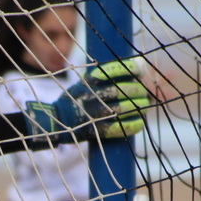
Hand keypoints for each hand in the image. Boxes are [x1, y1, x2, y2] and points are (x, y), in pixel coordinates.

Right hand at [24, 58, 149, 143]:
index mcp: (89, 81)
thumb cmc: (74, 100)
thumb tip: (131, 70)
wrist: (56, 121)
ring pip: (122, 108)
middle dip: (137, 91)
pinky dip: (131, 126)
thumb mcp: (83, 82)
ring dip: (137, 107)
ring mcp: (93, 113)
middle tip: (143, 93)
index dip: (129, 70)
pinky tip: (139, 123)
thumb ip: (101, 77)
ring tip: (144, 106)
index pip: (113, 70)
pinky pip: (118, 128)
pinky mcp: (95, 130)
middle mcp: (92, 96)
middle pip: (121, 90)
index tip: (139, 70)